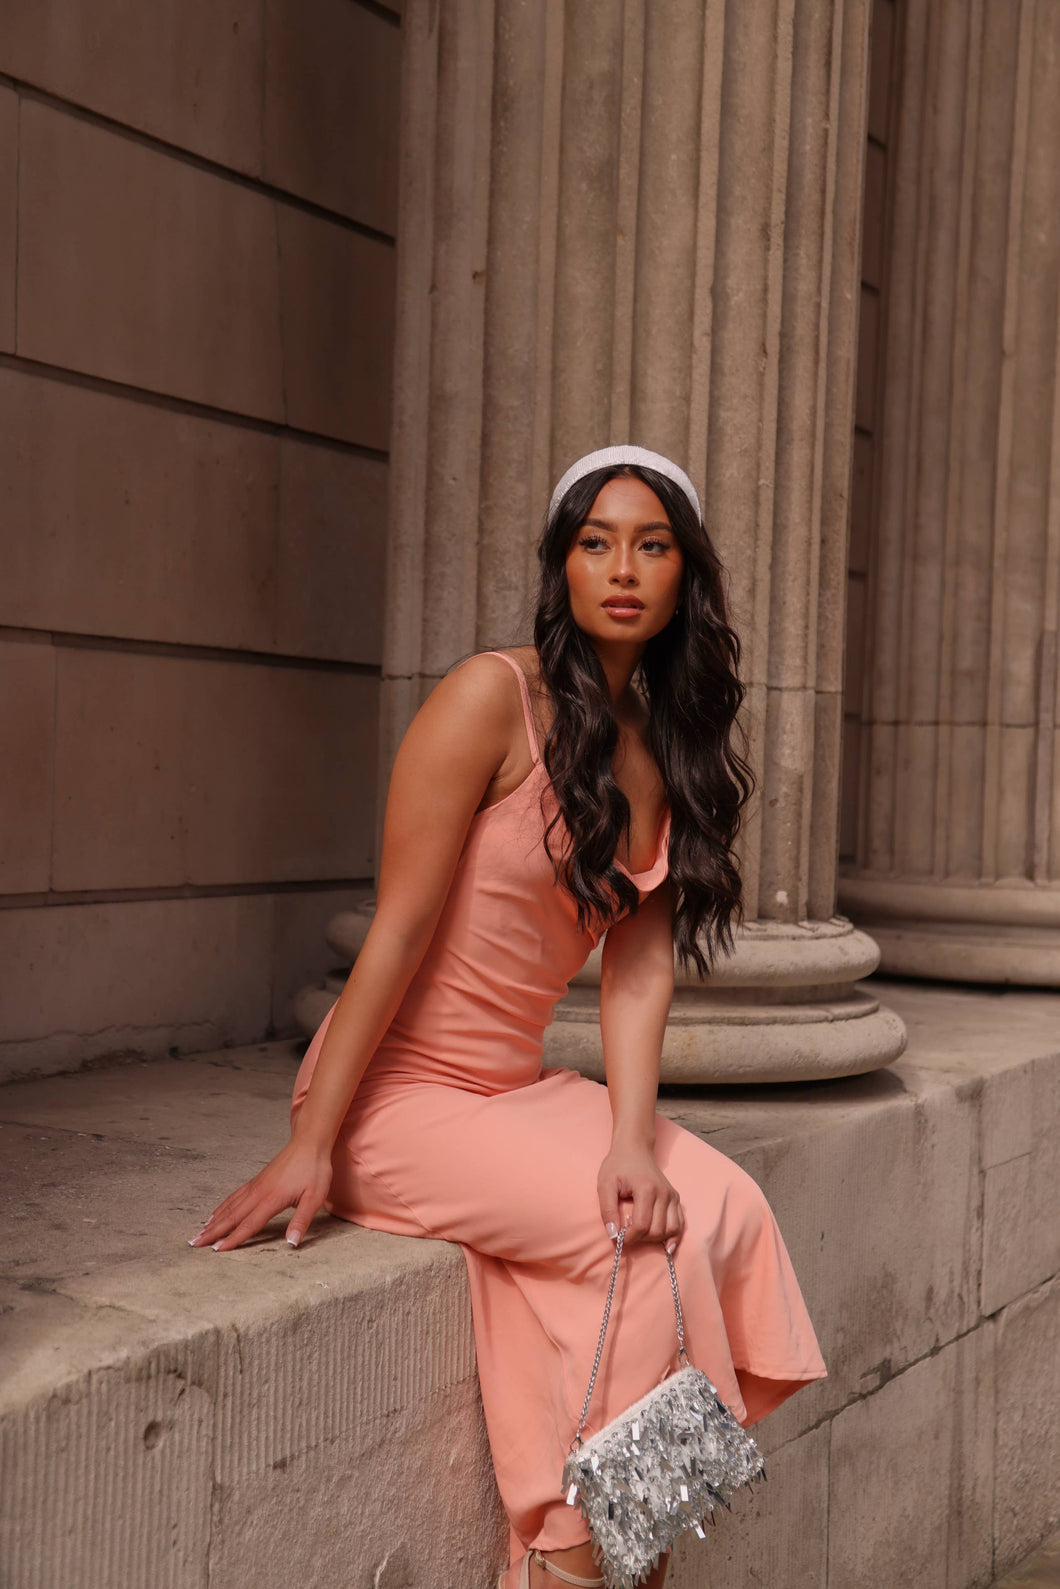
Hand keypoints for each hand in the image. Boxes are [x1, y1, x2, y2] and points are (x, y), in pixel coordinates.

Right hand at [187, 1133, 334, 1251]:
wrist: (309, 1142)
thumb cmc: (314, 1170)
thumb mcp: (315, 1197)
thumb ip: (301, 1221)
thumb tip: (291, 1243)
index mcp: (272, 1199)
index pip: (249, 1224)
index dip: (233, 1239)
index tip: (217, 1250)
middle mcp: (259, 1192)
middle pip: (232, 1216)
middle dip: (213, 1232)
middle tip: (193, 1243)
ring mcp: (256, 1185)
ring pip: (230, 1206)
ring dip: (214, 1220)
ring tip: (199, 1232)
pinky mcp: (257, 1180)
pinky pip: (235, 1196)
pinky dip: (223, 1206)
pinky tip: (216, 1213)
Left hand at [597, 1141, 684, 1250]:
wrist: (634, 1148)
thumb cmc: (618, 1165)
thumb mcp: (605, 1184)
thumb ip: (607, 1210)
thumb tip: (613, 1235)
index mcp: (646, 1189)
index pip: (641, 1226)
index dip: (628, 1237)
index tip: (617, 1237)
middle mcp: (664, 1193)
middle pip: (657, 1230)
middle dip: (641, 1239)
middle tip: (628, 1235)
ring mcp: (672, 1196)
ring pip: (671, 1230)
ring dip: (656, 1239)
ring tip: (642, 1235)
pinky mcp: (675, 1198)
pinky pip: (680, 1223)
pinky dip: (675, 1236)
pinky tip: (667, 1246)